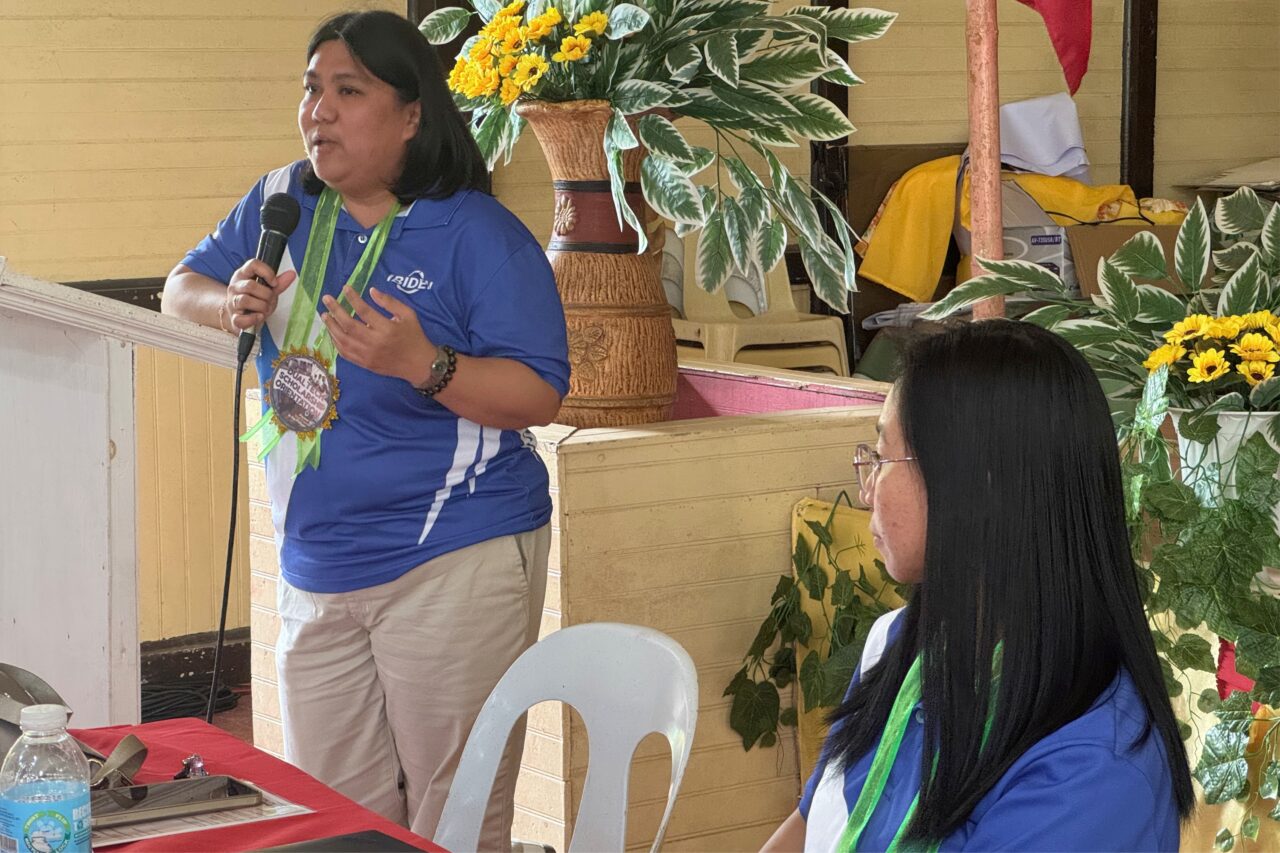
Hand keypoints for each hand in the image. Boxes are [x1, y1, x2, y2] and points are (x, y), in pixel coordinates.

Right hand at [224, 260, 296, 331]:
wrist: (244, 317)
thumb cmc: (256, 301)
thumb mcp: (268, 290)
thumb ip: (279, 283)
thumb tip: (292, 274)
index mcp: (243, 275)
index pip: (253, 264)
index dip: (266, 272)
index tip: (274, 283)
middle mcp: (235, 287)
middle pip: (250, 285)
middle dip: (266, 295)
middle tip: (270, 300)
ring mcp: (232, 302)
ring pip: (245, 300)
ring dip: (261, 306)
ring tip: (264, 309)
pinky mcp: (233, 318)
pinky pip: (241, 318)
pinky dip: (253, 319)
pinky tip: (259, 317)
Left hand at [320, 286, 435, 384]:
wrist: (418, 364)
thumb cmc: (414, 336)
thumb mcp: (408, 315)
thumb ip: (390, 302)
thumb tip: (371, 290)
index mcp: (387, 329)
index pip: (365, 311)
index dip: (353, 299)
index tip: (345, 288)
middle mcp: (375, 342)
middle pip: (349, 325)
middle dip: (335, 310)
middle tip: (326, 299)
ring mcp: (368, 355)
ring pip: (343, 340)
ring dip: (331, 327)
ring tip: (325, 315)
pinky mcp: (365, 363)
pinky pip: (345, 353)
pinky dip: (336, 342)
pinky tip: (332, 333)